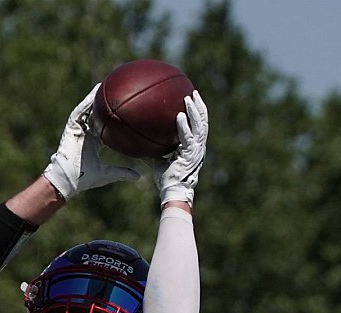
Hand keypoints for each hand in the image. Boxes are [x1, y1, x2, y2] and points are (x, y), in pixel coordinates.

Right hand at [44, 87, 140, 199]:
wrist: (68, 181)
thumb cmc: (85, 178)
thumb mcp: (108, 174)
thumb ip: (123, 172)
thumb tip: (139, 176)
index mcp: (93, 141)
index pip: (104, 124)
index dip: (112, 116)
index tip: (122, 107)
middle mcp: (85, 133)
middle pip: (95, 113)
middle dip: (103, 102)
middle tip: (115, 90)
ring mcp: (78, 129)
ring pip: (87, 110)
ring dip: (94, 97)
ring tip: (104, 85)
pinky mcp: (71, 128)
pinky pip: (79, 112)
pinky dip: (86, 103)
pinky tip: (95, 93)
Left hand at [154, 90, 207, 205]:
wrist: (172, 193)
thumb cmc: (166, 180)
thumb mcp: (158, 161)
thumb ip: (152, 150)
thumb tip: (137, 142)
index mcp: (193, 147)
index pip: (198, 126)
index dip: (197, 113)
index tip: (193, 100)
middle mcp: (198, 147)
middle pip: (203, 122)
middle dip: (199, 106)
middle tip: (193, 92)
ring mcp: (196, 151)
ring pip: (199, 126)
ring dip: (194, 111)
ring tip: (188, 98)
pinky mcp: (190, 156)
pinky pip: (187, 138)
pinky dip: (184, 126)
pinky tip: (179, 116)